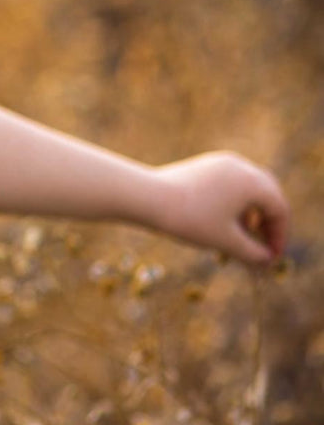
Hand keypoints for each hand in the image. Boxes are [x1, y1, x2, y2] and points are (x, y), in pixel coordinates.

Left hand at [150, 150, 289, 266]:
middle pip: (267, 196)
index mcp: (252, 181)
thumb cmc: (189, 219)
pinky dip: (232, 205)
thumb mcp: (225, 241)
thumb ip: (253, 253)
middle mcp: (240, 166)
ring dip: (249, 215)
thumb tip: (267, 261)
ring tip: (239, 239)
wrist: (145, 196)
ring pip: (247, 190)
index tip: (271, 258)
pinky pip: (229, 185)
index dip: (279, 236)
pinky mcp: (204, 166)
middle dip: (267, 224)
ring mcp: (221, 162)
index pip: (279, 209)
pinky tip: (221, 224)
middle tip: (262, 247)